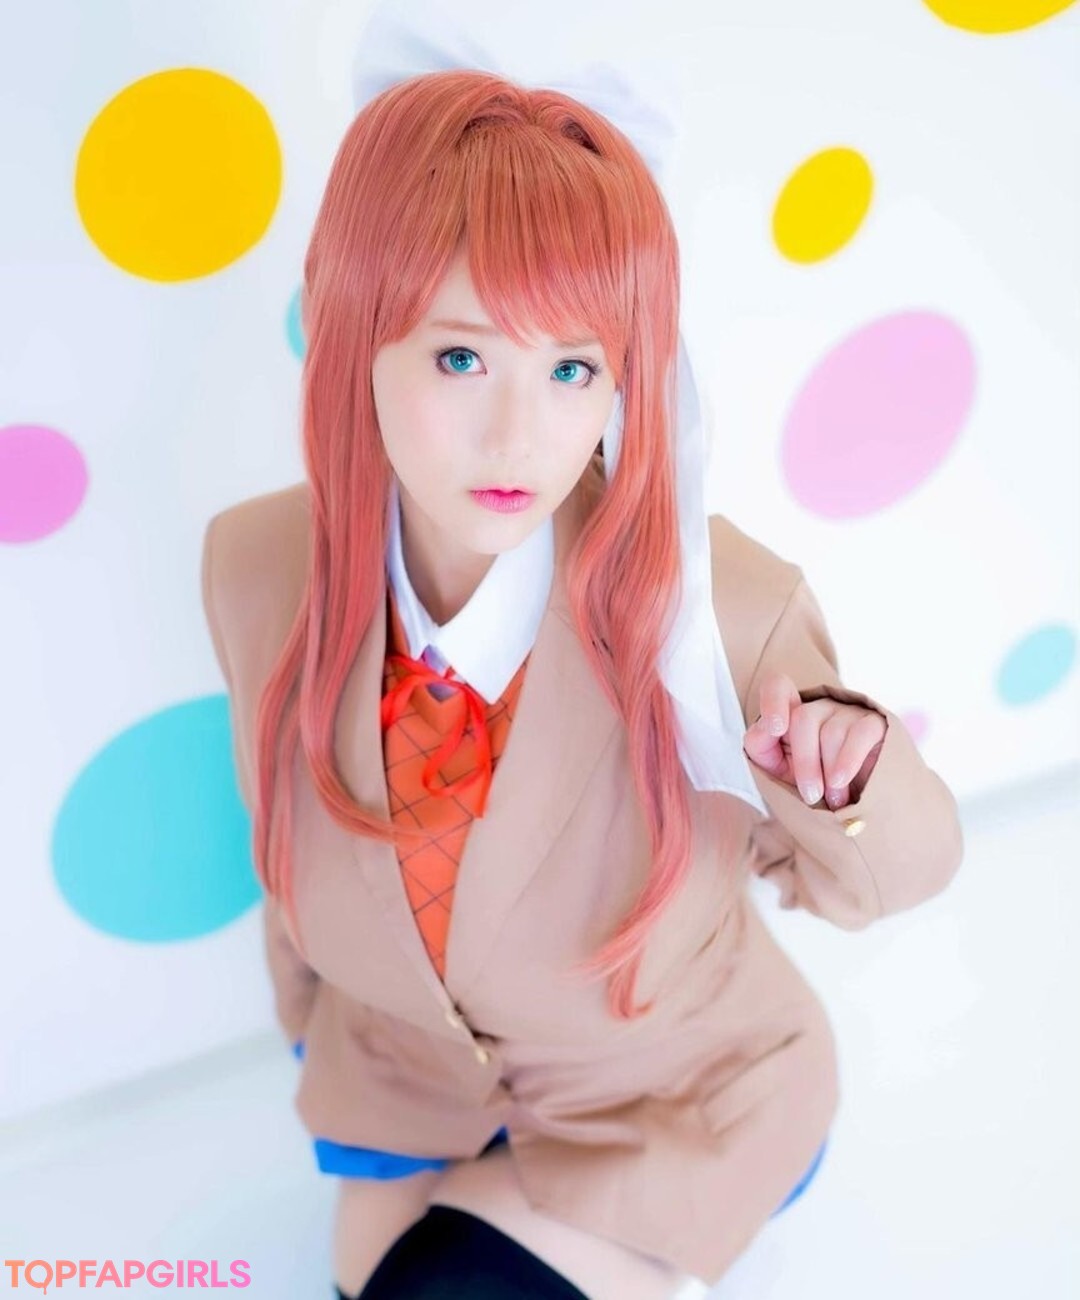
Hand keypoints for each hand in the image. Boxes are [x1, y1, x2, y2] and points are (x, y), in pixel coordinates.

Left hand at [744, 671, 885, 808]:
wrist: (857, 807)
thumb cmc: (812, 783)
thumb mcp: (778, 769)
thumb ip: (761, 746)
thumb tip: (766, 728)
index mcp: (790, 713)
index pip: (777, 687)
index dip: (773, 702)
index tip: (775, 729)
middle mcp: (819, 706)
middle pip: (804, 718)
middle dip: (805, 762)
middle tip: (810, 795)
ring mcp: (848, 711)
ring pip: (831, 731)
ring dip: (828, 771)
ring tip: (833, 799)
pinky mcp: (875, 723)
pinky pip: (860, 733)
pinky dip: (848, 761)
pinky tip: (841, 782)